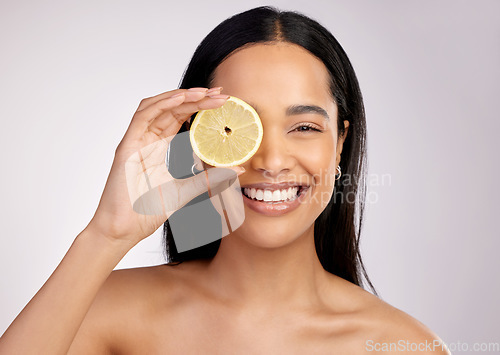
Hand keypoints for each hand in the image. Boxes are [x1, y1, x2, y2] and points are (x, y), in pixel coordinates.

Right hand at [85, 87, 242, 246]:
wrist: (126, 229)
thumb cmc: (149, 210)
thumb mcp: (189, 190)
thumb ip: (211, 178)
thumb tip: (238, 169)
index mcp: (162, 146)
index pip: (183, 117)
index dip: (202, 106)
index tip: (224, 101)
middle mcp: (149, 139)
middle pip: (174, 108)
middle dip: (198, 98)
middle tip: (221, 94)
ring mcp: (137, 140)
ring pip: (159, 106)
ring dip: (182, 97)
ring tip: (205, 93)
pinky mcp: (127, 145)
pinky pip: (143, 117)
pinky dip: (162, 105)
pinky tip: (181, 100)